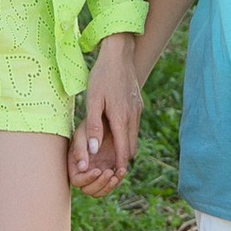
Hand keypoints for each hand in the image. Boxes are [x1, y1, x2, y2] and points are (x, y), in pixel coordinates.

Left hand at [70, 38, 141, 194]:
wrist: (119, 54)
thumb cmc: (101, 76)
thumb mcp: (92, 100)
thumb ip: (94, 127)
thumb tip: (94, 150)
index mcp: (122, 118)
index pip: (124, 150)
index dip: (120, 165)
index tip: (114, 177)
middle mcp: (133, 116)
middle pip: (131, 147)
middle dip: (123, 160)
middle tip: (112, 170)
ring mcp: (138, 110)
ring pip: (134, 137)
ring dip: (126, 147)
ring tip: (113, 157)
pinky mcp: (138, 104)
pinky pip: (134, 126)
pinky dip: (128, 135)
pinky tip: (117, 135)